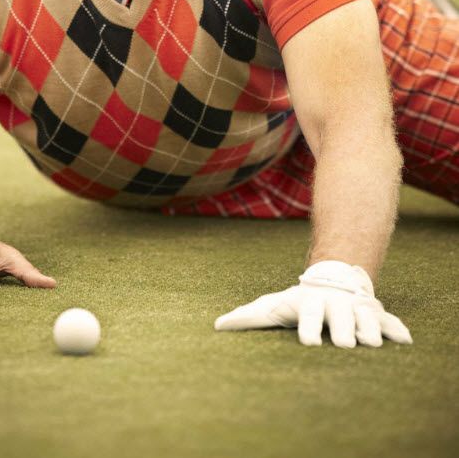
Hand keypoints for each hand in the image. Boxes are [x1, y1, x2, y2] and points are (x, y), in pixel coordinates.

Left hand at [214, 260, 411, 347]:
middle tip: (346, 343)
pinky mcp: (375, 314)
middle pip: (341, 319)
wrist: (332, 278)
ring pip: (366, 319)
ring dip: (370, 330)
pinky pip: (389, 321)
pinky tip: (405, 340)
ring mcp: (356, 309)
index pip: (309, 316)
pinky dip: (396, 329)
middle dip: (344, 330)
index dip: (310, 328)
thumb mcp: (274, 305)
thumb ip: (249, 316)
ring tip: (371, 343)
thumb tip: (217, 325)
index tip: (309, 342)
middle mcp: (335, 305)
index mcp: (310, 304)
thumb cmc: (298, 302)